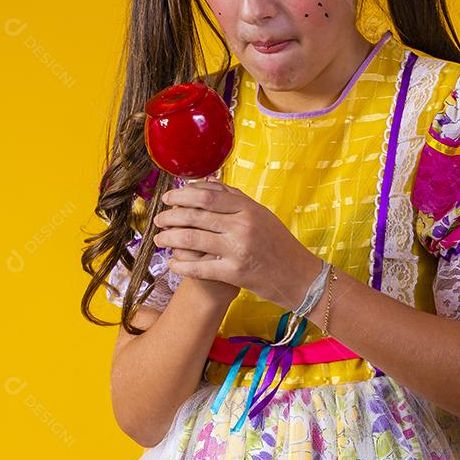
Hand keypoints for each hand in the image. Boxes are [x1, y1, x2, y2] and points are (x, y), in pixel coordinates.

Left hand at [152, 177, 318, 310]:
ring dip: (169, 238)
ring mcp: (238, 249)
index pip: (207, 195)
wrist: (301, 277)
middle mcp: (242, 225)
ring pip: (192, 239)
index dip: (182, 195)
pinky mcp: (235, 273)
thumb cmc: (279, 244)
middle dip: (170, 216)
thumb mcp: (261, 214)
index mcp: (248, 208)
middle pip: (195, 214)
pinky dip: (181, 265)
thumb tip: (207, 182)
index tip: (168, 198)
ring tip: (159, 239)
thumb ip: (235, 198)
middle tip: (158, 219)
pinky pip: (199, 267)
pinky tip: (172, 264)